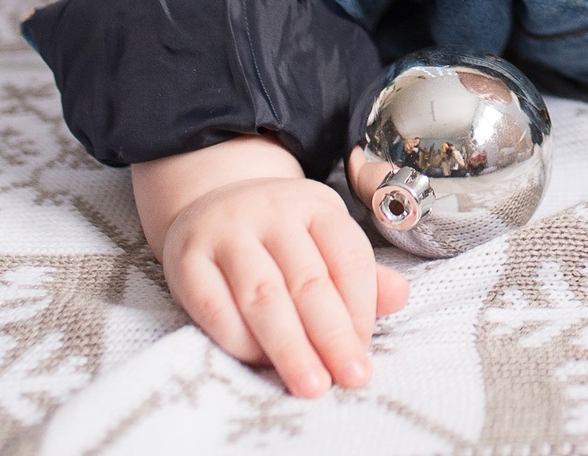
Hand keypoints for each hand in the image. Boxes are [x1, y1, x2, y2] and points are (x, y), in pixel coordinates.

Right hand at [133, 137, 411, 397]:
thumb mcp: (324, 238)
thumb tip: (401, 297)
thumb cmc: (280, 234)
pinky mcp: (186, 258)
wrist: (209, 203)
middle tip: (350, 377)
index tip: (364, 351)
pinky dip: (240, 340)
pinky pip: (215, 306)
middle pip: (307, 280)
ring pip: (262, 295)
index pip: (347, 255)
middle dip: (332, 335)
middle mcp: (271, 211)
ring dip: (290, 346)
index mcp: (315, 205)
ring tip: (311, 383)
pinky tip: (262, 362)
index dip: (361, 307)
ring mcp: (226, 232)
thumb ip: (361, 273)